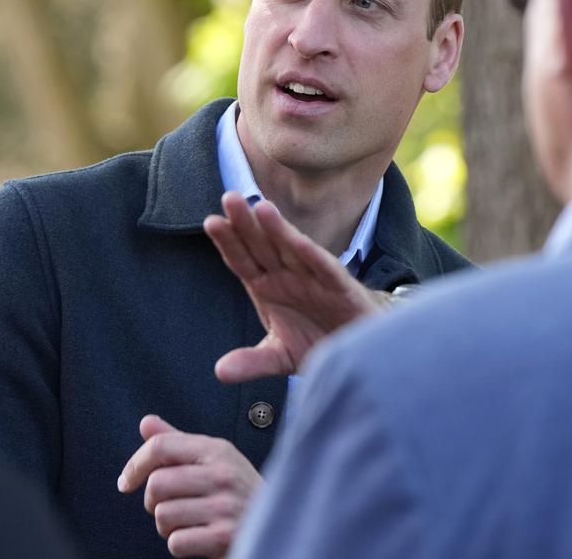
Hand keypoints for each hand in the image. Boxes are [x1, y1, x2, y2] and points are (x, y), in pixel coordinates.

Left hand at [118, 415, 261, 557]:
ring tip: (190, 524)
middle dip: (154, 502)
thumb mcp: (214, 462)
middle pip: (156, 483)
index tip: (126, 482)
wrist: (281, 529)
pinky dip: (180, 546)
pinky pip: (176, 541)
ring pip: (163, 515)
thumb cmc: (239, 495)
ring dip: (168, 527)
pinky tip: (199, 539)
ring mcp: (225, 506)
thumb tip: (146, 423)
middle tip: (171, 508)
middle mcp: (223, 474)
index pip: (161, 446)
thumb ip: (178, 443)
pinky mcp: (225, 537)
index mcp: (217, 450)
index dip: (135, 464)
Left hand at [203, 191, 382, 382]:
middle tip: (229, 198)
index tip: (211, 222)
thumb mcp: (279, 356)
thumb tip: (221, 372)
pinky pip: (326, 269)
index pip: (242, 260)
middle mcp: (288, 276)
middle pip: (263, 246)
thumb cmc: (317, 340)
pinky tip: (300, 243)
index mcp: (267, 285)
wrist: (360, 348)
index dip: (228, 242)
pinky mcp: (341, 288)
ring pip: (293, 249)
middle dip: (246, 223)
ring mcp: (314, 278)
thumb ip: (252, 361)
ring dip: (278, 229)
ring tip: (261, 207)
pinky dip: (314, 256)